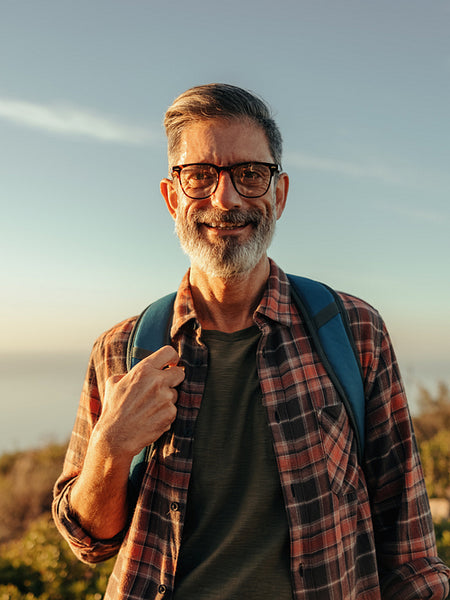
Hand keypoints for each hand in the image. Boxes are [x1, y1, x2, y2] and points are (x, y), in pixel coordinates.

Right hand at [96, 345, 184, 459]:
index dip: (172, 357)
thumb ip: (128, 373)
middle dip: (174, 379)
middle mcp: (156, 381)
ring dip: (167, 400)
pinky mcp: (170, 413)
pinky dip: (165, 414)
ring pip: (175, 394)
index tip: (172, 363)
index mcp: (143, 370)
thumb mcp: (114, 384)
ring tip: (149, 408)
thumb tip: (135, 372)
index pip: (168, 352)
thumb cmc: (113, 409)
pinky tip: (152, 418)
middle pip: (179, 373)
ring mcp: (165, 398)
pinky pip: (173, 409)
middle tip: (163, 388)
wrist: (116, 437)